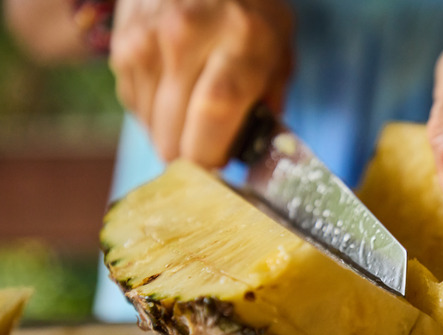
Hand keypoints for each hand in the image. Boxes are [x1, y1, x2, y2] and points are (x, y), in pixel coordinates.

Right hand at [110, 0, 293, 166]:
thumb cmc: (251, 11)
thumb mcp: (280, 49)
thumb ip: (270, 103)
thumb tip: (254, 159)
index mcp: (241, 41)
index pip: (213, 117)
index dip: (211, 157)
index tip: (220, 170)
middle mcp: (187, 38)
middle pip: (173, 134)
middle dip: (192, 157)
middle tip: (211, 146)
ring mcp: (146, 41)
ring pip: (150, 126)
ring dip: (172, 134)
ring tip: (195, 111)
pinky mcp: (121, 45)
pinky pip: (134, 105)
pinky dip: (155, 113)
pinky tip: (175, 92)